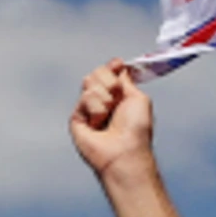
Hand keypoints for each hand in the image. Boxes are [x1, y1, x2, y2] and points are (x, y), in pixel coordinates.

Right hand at [71, 60, 151, 178]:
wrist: (124, 151)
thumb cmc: (135, 130)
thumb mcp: (138, 97)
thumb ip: (126, 79)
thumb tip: (118, 66)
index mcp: (118, 95)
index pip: (109, 70)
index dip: (113, 66)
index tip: (119, 65)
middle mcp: (103, 100)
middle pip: (97, 72)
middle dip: (110, 82)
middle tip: (117, 98)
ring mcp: (89, 108)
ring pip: (89, 83)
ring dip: (105, 98)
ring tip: (109, 116)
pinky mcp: (77, 117)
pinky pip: (84, 98)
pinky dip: (96, 109)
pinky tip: (98, 124)